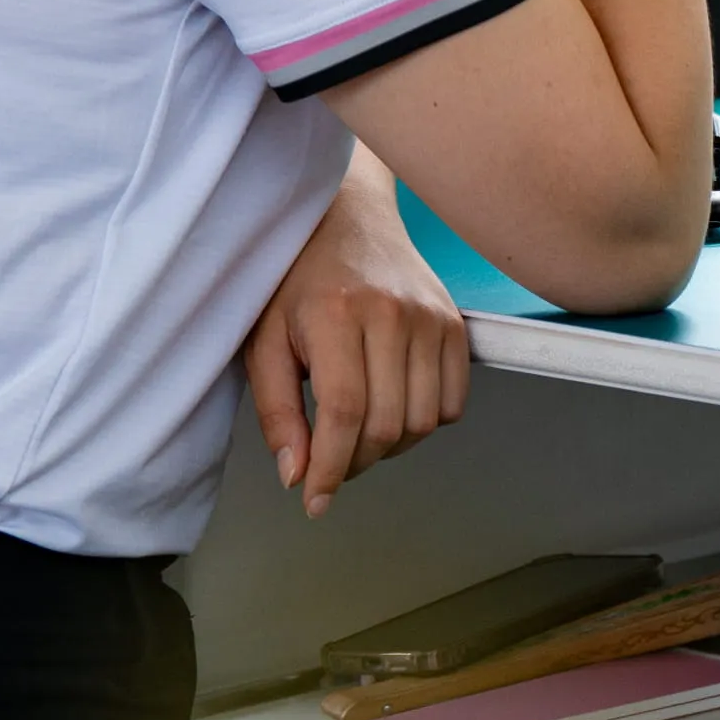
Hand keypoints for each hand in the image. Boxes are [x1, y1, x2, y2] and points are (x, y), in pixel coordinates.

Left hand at [244, 148, 468, 517]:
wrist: (347, 219)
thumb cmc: (294, 280)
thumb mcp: (264, 343)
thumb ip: (277, 411)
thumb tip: (297, 473)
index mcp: (337, 316)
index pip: (345, 414)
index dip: (330, 468)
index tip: (314, 500)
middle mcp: (393, 315)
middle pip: (387, 424)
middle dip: (356, 463)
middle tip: (330, 466)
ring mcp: (431, 318)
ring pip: (424, 419)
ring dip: (391, 447)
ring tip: (359, 439)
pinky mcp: (454, 322)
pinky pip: (454, 400)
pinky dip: (428, 422)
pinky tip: (394, 411)